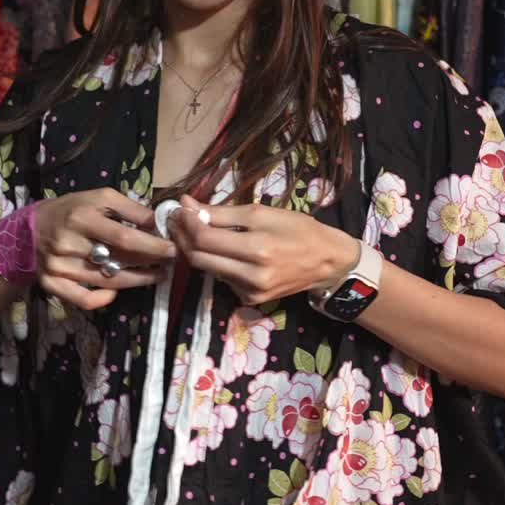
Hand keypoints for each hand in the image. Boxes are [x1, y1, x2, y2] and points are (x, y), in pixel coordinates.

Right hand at [34, 188, 175, 310]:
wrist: (29, 229)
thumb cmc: (71, 210)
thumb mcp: (99, 198)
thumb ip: (130, 208)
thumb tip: (159, 222)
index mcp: (81, 218)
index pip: (123, 237)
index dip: (151, 246)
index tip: (172, 249)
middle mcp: (69, 244)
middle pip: (117, 261)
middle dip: (149, 263)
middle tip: (169, 263)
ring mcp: (59, 267)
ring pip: (106, 282)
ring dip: (136, 281)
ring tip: (156, 276)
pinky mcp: (52, 284)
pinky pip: (83, 299)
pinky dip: (103, 299)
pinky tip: (117, 292)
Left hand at [168, 195, 359, 306]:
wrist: (327, 261)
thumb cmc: (297, 229)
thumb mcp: (262, 213)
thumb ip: (222, 213)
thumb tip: (188, 205)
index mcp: (258, 249)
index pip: (205, 239)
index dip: (186, 222)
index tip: (179, 207)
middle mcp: (252, 276)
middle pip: (199, 258)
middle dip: (183, 237)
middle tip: (177, 219)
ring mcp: (250, 292)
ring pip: (208, 269)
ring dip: (195, 249)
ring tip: (193, 229)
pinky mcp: (250, 300)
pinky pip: (222, 279)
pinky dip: (216, 263)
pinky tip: (222, 251)